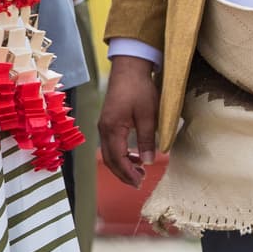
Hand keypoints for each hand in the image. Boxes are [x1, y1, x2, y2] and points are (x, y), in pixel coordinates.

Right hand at [98, 55, 159, 187]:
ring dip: (122, 165)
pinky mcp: (108, 121)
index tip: (141, 183)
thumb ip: (147, 140)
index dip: (128, 173)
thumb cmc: (139, 89)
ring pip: (109, 152)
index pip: (117, 158)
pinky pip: (111, 144)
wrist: (129, 68)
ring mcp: (104, 124)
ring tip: (139, 171)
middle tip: (139, 182)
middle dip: (123, 173)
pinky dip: (121, 154)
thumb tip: (148, 162)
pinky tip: (134, 155)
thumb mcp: (148, 116)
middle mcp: (104, 128)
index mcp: (112, 128)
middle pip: (109, 159)